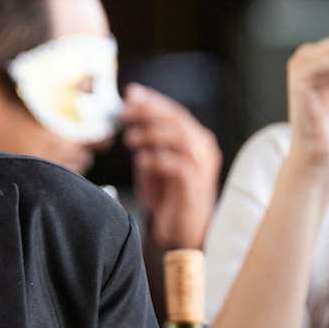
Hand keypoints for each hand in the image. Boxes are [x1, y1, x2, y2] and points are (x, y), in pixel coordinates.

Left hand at [121, 84, 221, 251]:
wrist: (182, 232)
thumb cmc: (168, 196)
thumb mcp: (154, 161)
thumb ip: (146, 139)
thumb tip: (130, 109)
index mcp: (195, 139)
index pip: (174, 112)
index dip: (152, 101)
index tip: (130, 95)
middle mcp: (203, 149)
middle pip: (178, 120)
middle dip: (149, 112)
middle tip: (125, 113)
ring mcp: (202, 167)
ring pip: (180, 137)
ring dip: (152, 133)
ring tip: (130, 139)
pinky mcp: (196, 185)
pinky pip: (178, 165)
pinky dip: (157, 159)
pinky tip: (142, 161)